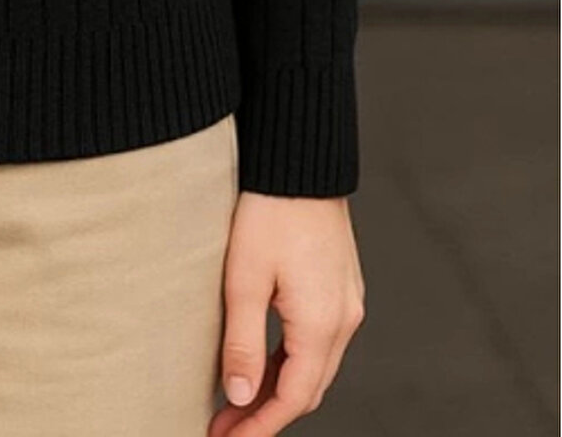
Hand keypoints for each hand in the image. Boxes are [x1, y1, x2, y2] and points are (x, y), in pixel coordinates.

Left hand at [209, 193, 365, 432]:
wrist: (299, 159)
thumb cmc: (267, 211)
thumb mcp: (244, 278)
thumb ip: (243, 343)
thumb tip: (239, 397)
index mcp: (322, 323)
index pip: (294, 398)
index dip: (260, 426)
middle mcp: (344, 318)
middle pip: (308, 387)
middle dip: (266, 414)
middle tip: (224, 428)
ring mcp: (346, 300)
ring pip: (314, 365)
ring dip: (277, 388)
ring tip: (234, 403)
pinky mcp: (339, 283)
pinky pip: (318, 339)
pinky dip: (290, 361)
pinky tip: (261, 364)